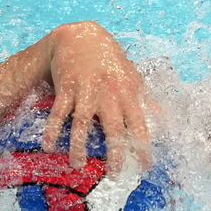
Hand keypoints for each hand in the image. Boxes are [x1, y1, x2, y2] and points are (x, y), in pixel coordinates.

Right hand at [40, 21, 151, 171]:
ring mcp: (86, 91)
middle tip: (114, 173)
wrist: (82, 38)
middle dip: (114, 151)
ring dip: (78, 145)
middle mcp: (108, 95)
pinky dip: (51, 129)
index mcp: (128, 95)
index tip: (145, 166)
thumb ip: (145, 100)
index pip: (139, 125)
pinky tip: (47, 146)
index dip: (143, 146)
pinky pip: (58, 112)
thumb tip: (163, 118)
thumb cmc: (111, 63)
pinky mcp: (66, 88)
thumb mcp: (133, 78)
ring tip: (78, 165)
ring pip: (82, 123)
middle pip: (112, 127)